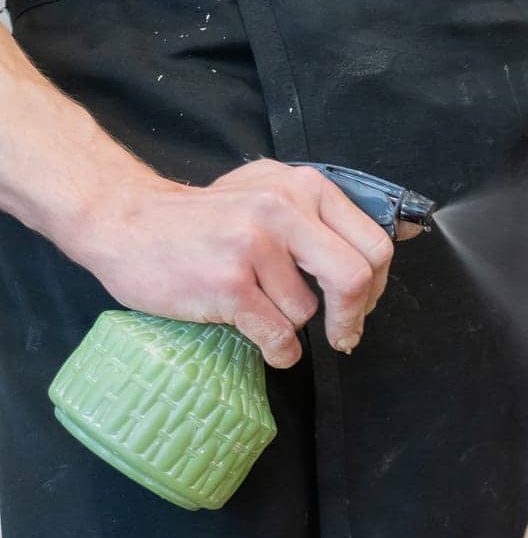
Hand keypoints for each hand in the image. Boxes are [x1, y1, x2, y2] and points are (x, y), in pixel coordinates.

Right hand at [69, 159, 394, 368]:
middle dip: (353, 317)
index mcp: (304, 187)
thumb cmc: (202, 218)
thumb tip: (393, 245)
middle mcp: (283, 208)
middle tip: (343, 335)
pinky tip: (265, 344)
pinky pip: (277, 334)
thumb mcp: (269, 193)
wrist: (123, 221)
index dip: (376, 285)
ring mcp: (254, 245)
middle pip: (354, 277)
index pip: (372, 243)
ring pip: (307, 311)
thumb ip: (321, 216)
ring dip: (288, 322)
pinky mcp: (228, 283)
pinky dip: (278, 351)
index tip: (362, 305)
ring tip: (254, 304)